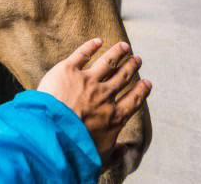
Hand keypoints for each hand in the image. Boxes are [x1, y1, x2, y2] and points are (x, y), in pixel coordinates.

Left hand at [37, 38, 151, 162]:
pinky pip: (82, 54)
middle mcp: (104, 96)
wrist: (52, 134)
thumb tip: (125, 152)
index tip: (147, 82)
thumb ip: (114, 154)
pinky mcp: (68, 70)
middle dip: (131, 67)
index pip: (134, 100)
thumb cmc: (76, 150)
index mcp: (115, 117)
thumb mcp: (101, 159)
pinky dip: (91, 46)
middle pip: (122, 78)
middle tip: (137, 58)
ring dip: (117, 53)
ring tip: (124, 46)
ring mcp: (87, 81)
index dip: (142, 90)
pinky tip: (98, 41)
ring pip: (108, 63)